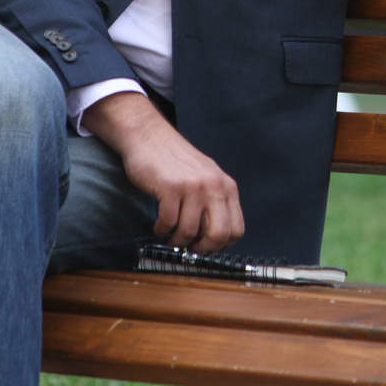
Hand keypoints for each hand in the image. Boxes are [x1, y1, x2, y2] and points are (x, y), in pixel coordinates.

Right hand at [81, 91, 243, 252]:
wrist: (149, 136)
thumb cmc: (174, 161)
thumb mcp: (205, 178)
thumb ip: (214, 203)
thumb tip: (213, 240)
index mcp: (226, 186)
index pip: (236, 230)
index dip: (220, 246)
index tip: (205, 247)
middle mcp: (214, 185)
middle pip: (218, 235)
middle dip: (201, 249)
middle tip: (188, 248)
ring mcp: (193, 186)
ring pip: (189, 232)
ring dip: (176, 241)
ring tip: (169, 236)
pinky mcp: (170, 187)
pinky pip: (168, 223)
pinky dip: (161, 230)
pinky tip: (158, 225)